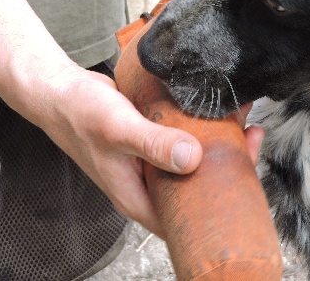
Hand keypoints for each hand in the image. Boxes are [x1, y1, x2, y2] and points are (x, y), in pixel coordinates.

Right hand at [38, 64, 262, 236]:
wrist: (58, 91)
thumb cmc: (80, 115)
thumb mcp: (120, 129)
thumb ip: (154, 144)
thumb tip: (193, 159)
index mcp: (137, 197)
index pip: (185, 218)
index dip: (218, 208)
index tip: (245, 180)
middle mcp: (146, 184)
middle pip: (195, 189)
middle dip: (227, 171)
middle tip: (250, 142)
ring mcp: (149, 163)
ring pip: (191, 164)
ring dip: (218, 148)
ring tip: (244, 126)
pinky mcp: (151, 142)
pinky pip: (183, 142)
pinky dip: (202, 131)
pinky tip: (219, 114)